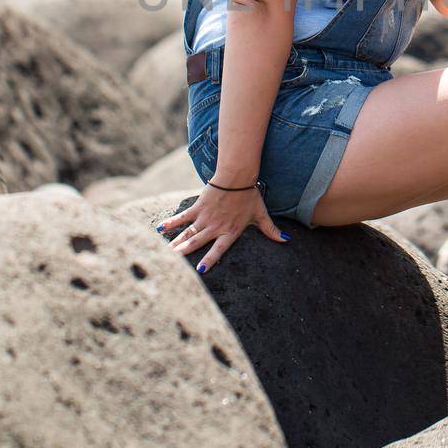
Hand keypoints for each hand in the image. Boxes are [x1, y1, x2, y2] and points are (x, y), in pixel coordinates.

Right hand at [157, 181, 289, 273]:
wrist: (238, 176)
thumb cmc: (250, 196)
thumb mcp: (261, 215)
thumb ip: (271, 230)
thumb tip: (286, 240)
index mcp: (230, 232)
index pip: (218, 250)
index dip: (209, 260)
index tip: (200, 271)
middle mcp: (216, 227)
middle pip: (197, 243)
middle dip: (185, 255)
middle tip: (172, 265)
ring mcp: (205, 217)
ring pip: (188, 233)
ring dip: (176, 243)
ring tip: (165, 253)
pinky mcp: (198, 207)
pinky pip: (183, 217)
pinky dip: (171, 223)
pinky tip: (160, 229)